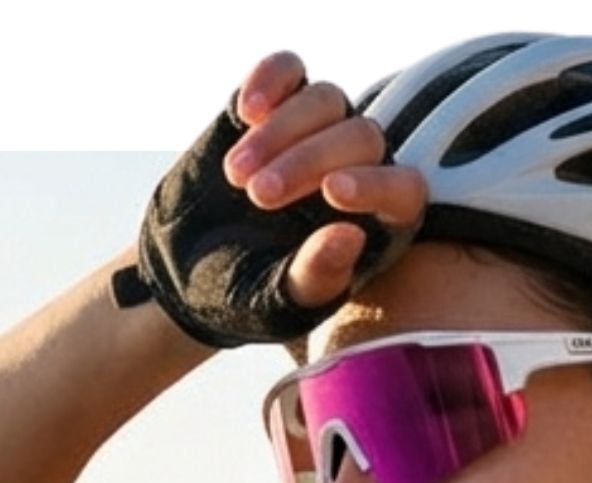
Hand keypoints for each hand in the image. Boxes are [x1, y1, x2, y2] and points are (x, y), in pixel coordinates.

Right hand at [118, 52, 428, 346]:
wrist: (186, 270)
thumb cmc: (246, 299)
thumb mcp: (278, 304)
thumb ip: (316, 277)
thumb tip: (351, 234)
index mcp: (377, 224)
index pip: (404, 189)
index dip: (375, 184)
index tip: (333, 191)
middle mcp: (358, 170)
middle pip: (362, 136)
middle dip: (307, 162)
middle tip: (258, 197)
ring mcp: (319, 132)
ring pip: (326, 99)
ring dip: (280, 132)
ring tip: (235, 176)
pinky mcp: (277, 104)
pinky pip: (290, 70)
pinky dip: (269, 80)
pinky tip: (243, 113)